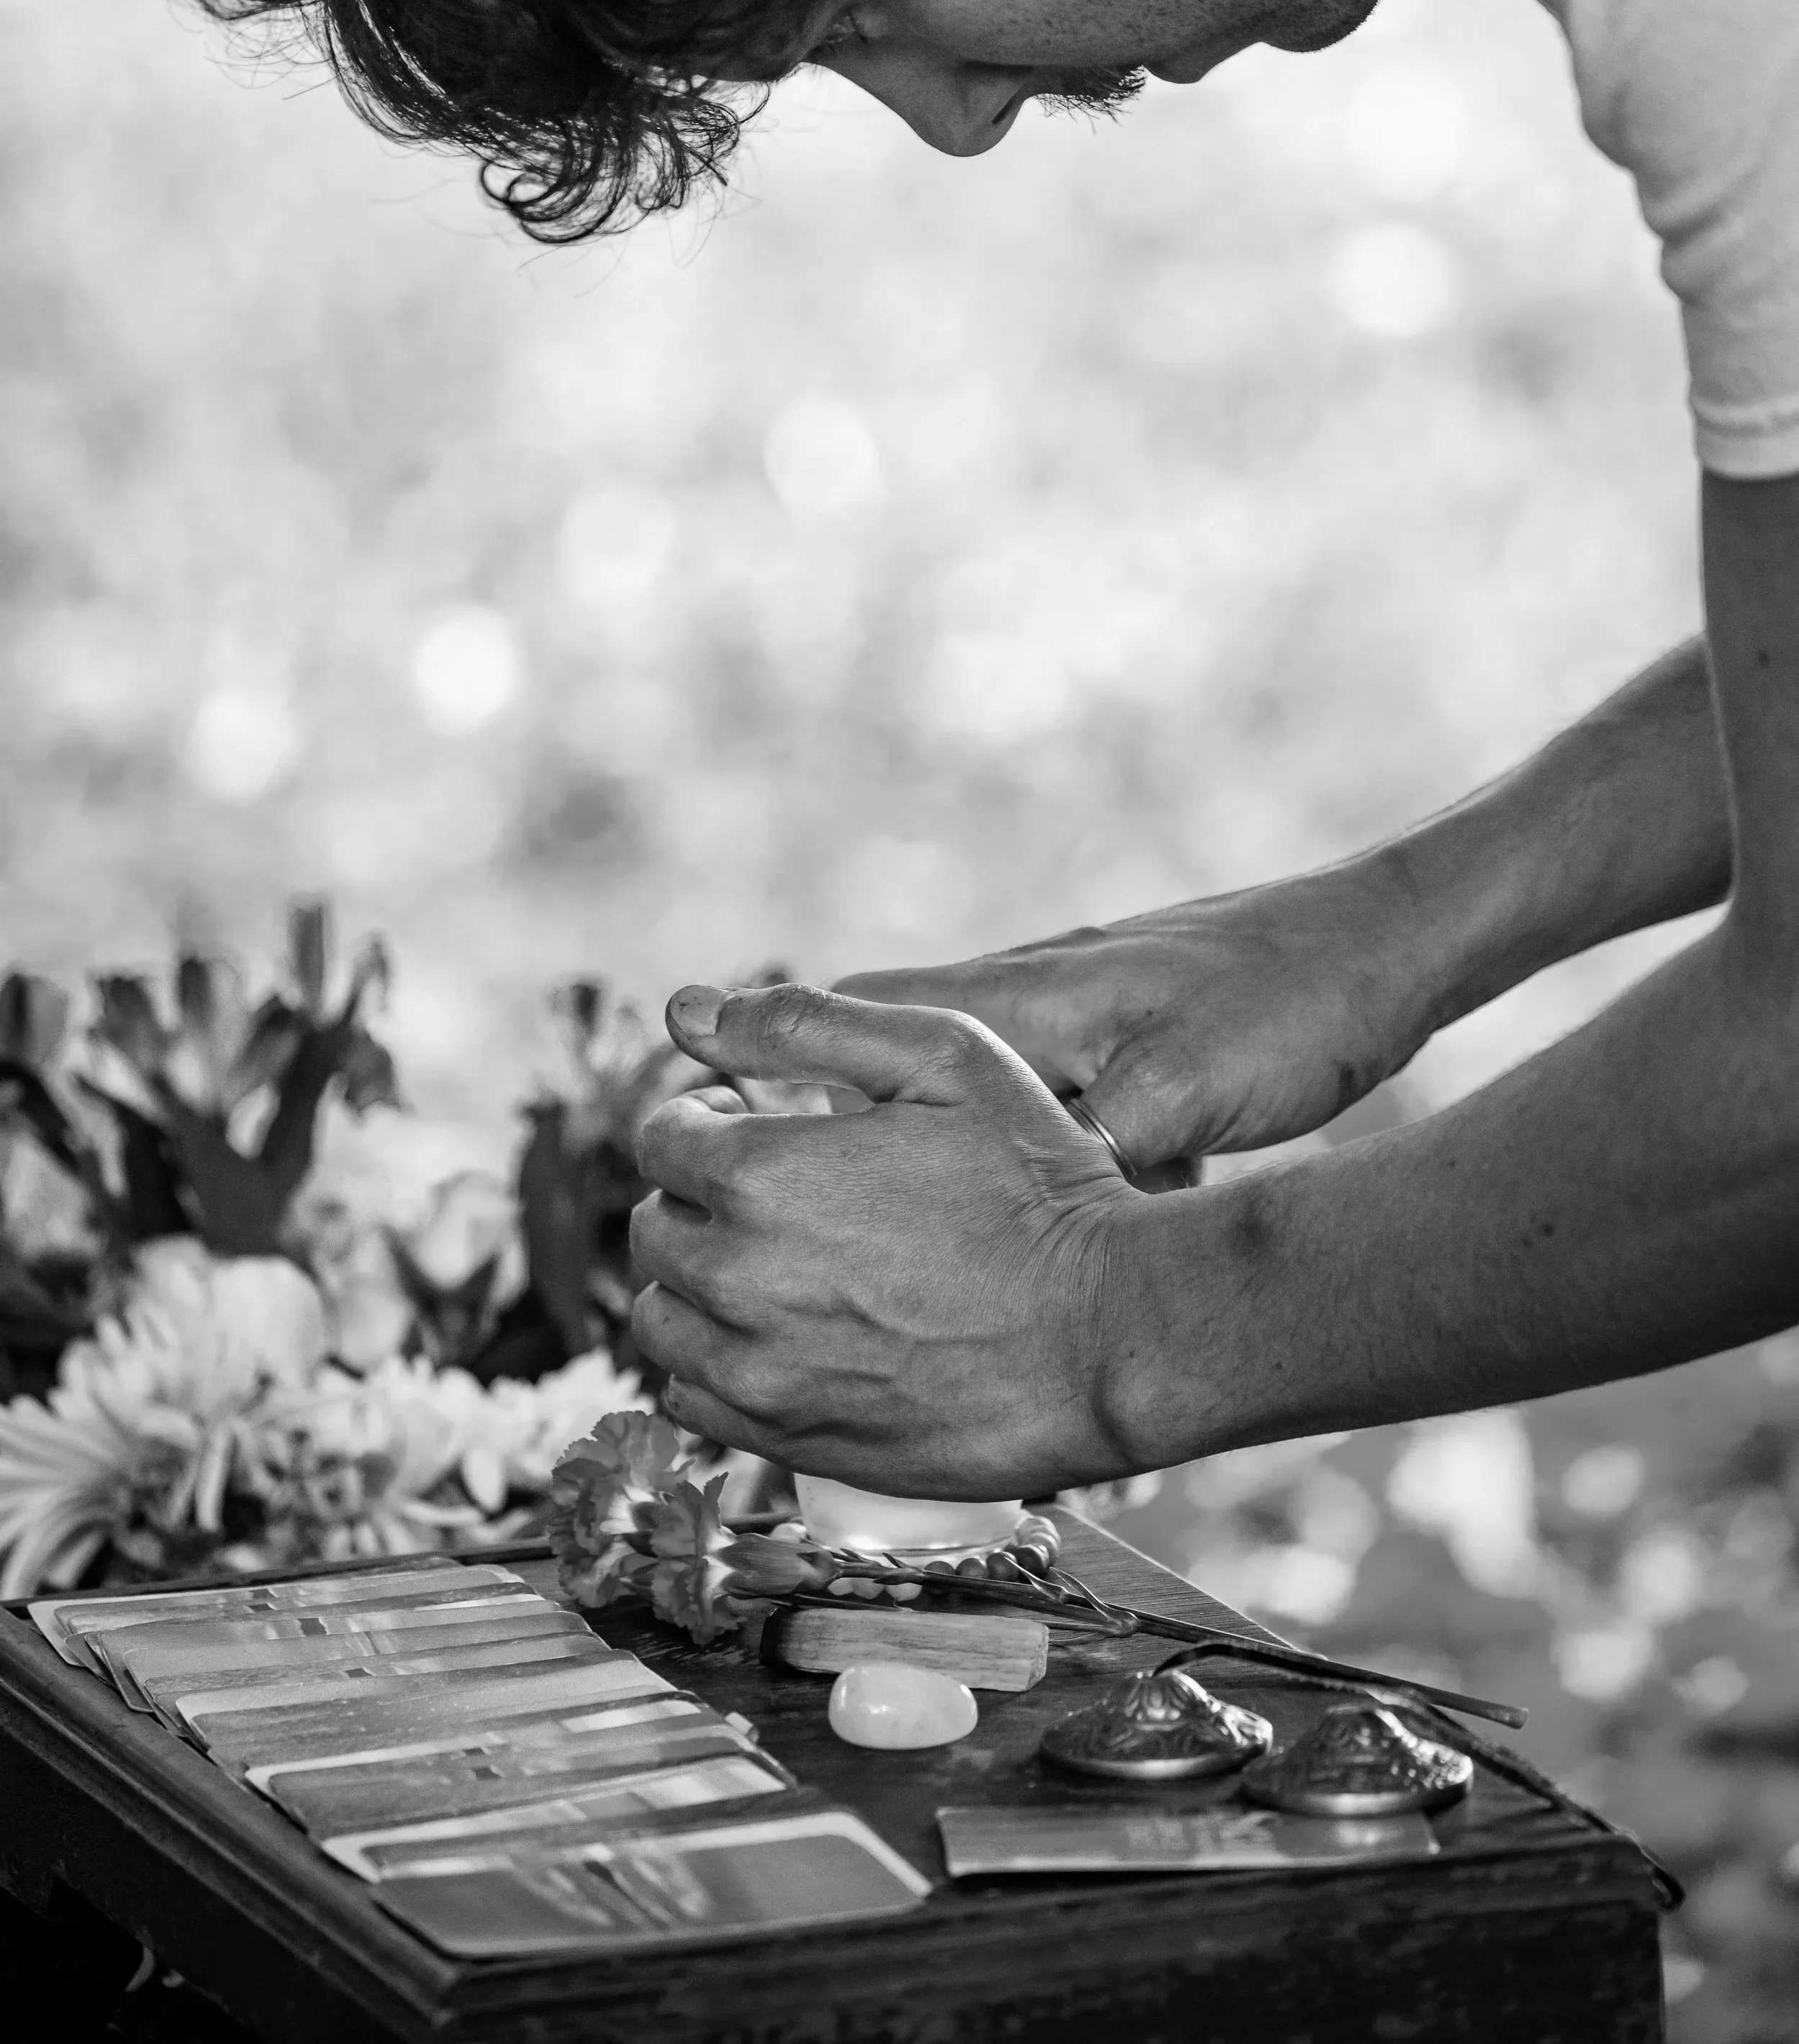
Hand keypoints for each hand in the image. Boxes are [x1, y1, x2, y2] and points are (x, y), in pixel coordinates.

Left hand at [628, 981, 1144, 1495]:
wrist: (1109, 1333)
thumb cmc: (1037, 1183)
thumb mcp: (943, 1056)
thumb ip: (805, 1023)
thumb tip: (685, 1012)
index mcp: (759, 1175)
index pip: (660, 1140)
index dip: (703, 1118)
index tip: (749, 1120)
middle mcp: (738, 1279)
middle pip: (653, 1229)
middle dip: (696, 1198)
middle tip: (772, 1193)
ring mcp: (759, 1372)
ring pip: (662, 1322)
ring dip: (697, 1285)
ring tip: (775, 1266)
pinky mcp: (789, 1441)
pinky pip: (694, 1400)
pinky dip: (717, 1364)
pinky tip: (783, 1337)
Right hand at [836, 864, 1433, 1174]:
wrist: (1387, 948)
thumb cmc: (1286, 1004)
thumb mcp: (1180, 1089)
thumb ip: (1081, 1145)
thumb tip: (997, 1217)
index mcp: (1021, 997)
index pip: (856, 1011)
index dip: (777, 1052)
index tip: (724, 1098)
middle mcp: (1034, 996)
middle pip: (898, 1054)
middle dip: (854, 1127)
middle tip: (806, 1197)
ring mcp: (1083, 1017)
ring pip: (977, 1094)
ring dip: (956, 1152)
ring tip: (913, 1231)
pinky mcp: (1132, 1047)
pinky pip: (1048, 1111)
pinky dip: (1038, 1159)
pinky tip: (1056, 1217)